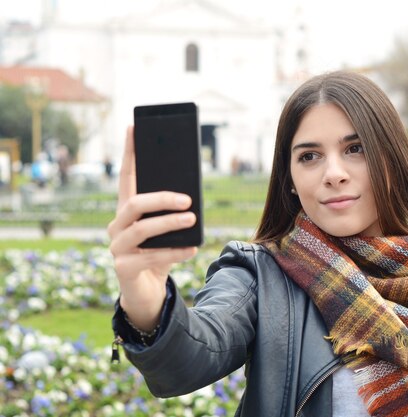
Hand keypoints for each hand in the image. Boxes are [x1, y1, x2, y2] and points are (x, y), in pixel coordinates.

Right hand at [107, 126, 197, 330]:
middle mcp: (116, 226)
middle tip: (188, 199)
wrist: (148, 292)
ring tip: (192, 219)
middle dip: (163, 198)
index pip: (126, 177)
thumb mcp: (167, 230)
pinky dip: (174, 252)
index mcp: (126, 211)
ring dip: (169, 223)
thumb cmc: (160, 253)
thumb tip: (191, 196)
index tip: (133, 128)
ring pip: (142, 229)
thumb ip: (173, 213)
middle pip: (135, 203)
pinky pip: (151, 257)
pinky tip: (192, 249)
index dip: (129, 153)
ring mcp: (116, 247)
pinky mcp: (123, 268)